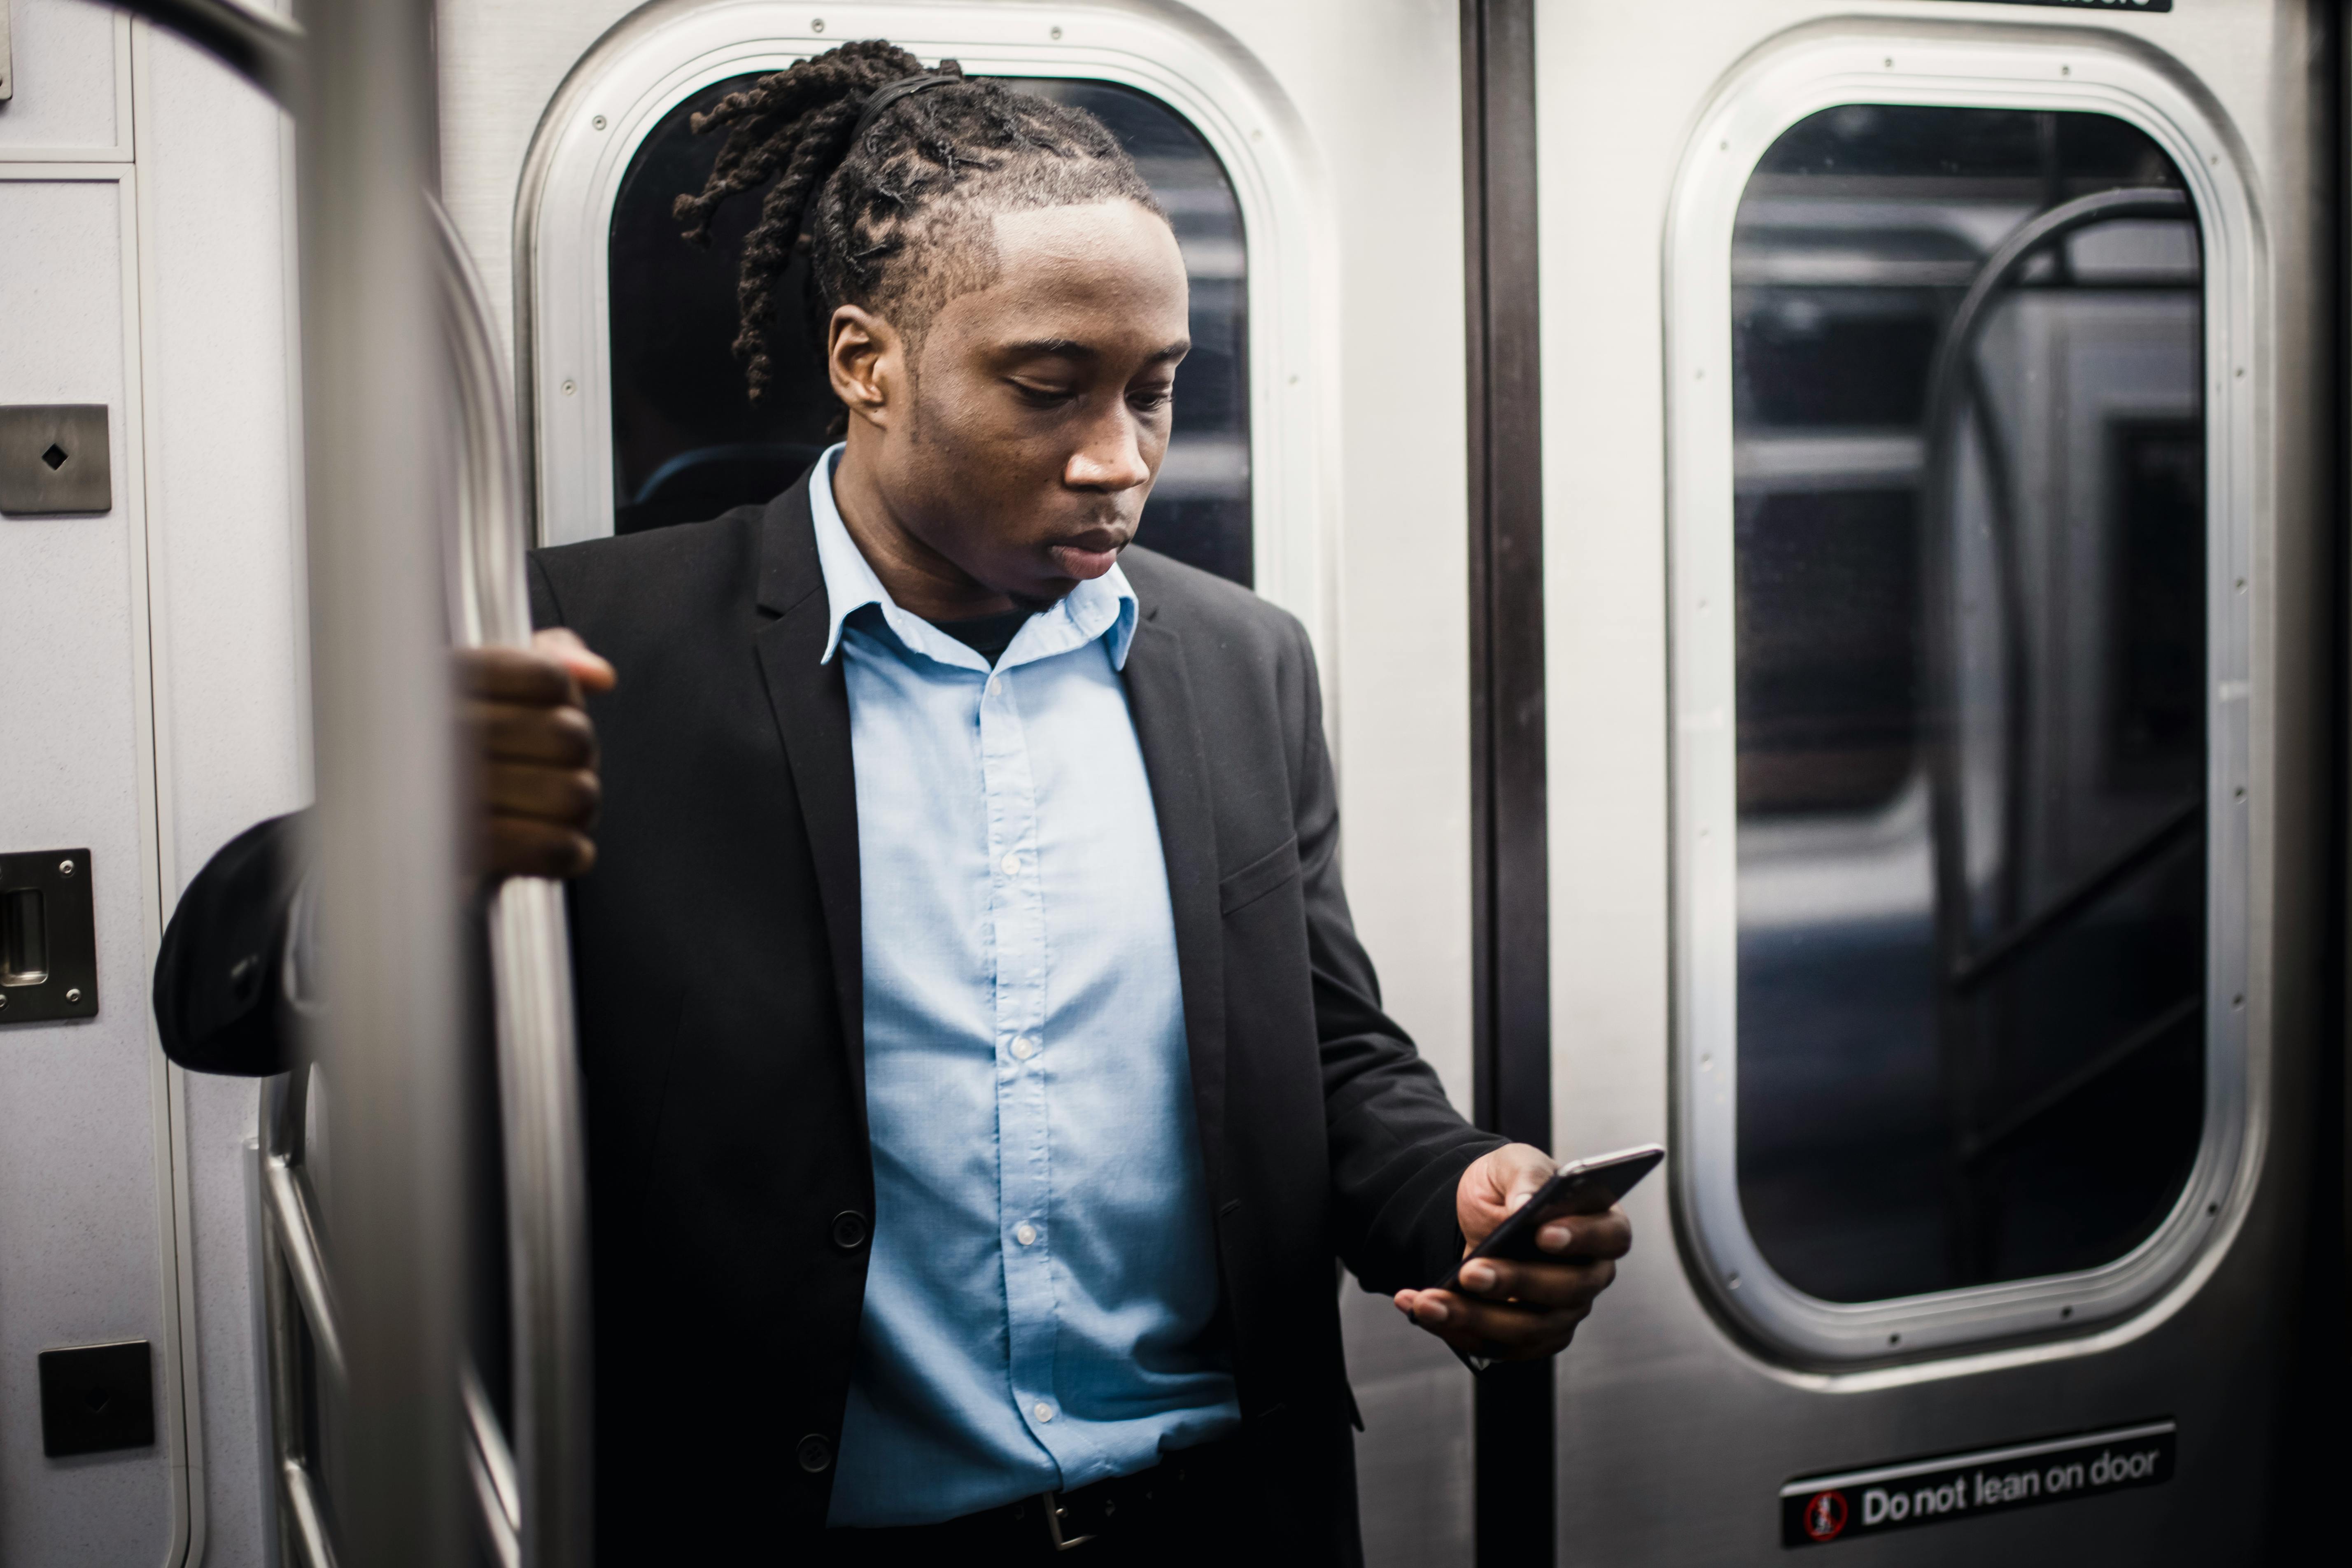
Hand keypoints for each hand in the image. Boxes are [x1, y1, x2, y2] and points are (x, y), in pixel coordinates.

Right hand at [461, 627, 614, 880]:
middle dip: (579, 762)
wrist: (382, 837)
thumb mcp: (485, 689)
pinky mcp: (461, 855)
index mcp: (442, 680)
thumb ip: (544, 662)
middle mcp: (439, 730)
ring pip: (573, 793)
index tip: (551, 718)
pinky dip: (569, 853)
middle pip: (571, 737)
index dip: (569, 703)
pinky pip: (553, 848)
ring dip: (577, 810)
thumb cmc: (446, 758)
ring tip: (550, 813)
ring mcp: (447, 794)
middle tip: (554, 775)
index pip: (549, 677)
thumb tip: (600, 675)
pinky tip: (562, 850)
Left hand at [1392, 1142, 1632, 1361]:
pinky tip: (1421, 1309)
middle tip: (1470, 1273)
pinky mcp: (1533, 1336)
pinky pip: (1500, 1346)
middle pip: (1567, 1290)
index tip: (1542, 1234)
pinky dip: (1457, 1332)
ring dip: (1474, 1317)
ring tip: (1428, 1302)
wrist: (1481, 1212)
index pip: (1611, 1236)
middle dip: (1514, 1283)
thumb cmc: (1510, 1185)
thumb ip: (1525, 1178)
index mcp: (1601, 1224)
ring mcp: (1565, 1310)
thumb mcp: (1513, 1164)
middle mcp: (1590, 1273)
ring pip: (1530, 1328)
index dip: (1581, 1237)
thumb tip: (1526, 1205)